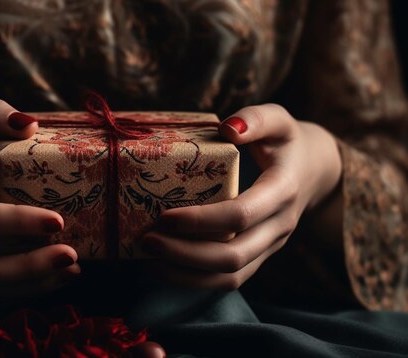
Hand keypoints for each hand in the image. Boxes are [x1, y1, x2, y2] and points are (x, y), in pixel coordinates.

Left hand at [142, 104, 341, 288]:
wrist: (311, 171)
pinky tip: (164, 268)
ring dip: (186, 275)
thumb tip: (228, 128)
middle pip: (233, 257)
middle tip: (147, 241)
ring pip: (230, 277)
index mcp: (283, 191)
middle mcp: (279, 226)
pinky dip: (194, 281)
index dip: (201, 221)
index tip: (163, 216)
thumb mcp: (278, 119)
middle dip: (185, 254)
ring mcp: (270, 247)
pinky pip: (228, 281)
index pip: (241, 216)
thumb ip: (256, 118)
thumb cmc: (285, 142)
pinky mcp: (258, 257)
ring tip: (148, 260)